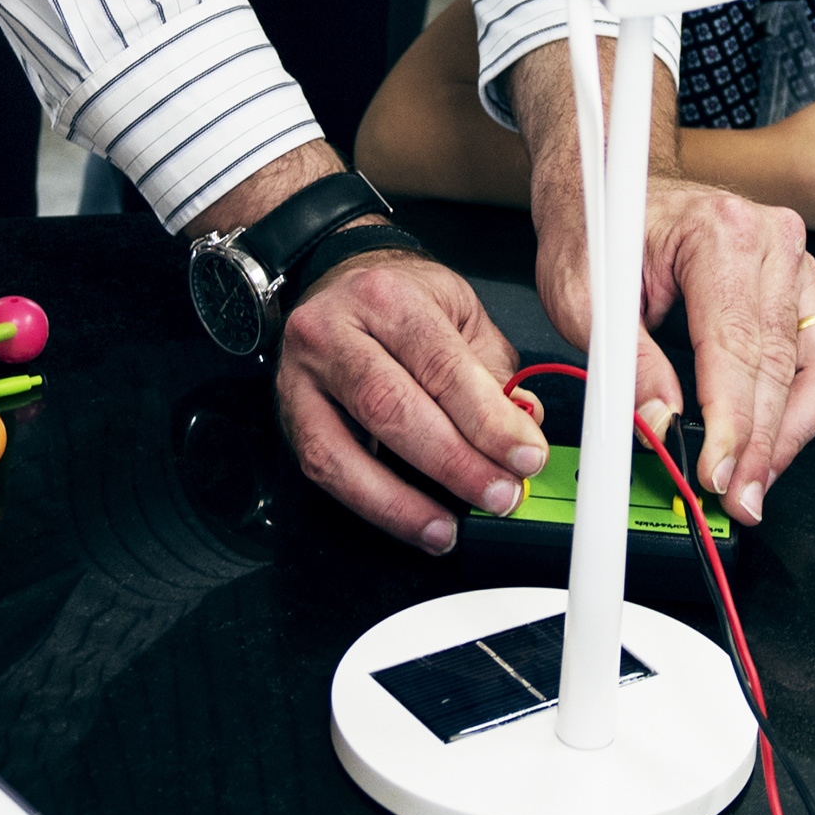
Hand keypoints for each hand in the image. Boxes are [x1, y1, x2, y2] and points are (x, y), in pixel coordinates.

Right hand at [274, 247, 551, 552]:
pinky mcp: (289, 415)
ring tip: (449, 528)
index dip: (487, 421)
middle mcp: (333, 330)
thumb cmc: (402, 302)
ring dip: (402, 501)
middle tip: (499, 495)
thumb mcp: (460, 315)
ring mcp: (301, 375)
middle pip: (391, 408)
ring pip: (341, 450)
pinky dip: (373, 505)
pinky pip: (323, 471)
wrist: (341, 287)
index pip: (441, 366)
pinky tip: (413, 522)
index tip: (525, 457)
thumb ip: (493, 373)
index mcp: (386, 296)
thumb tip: (524, 430)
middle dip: (453, 463)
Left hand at [534, 154, 814, 522]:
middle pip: (785, 366)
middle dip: (763, 445)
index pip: (739, 349)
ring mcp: (795, 260)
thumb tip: (657, 421)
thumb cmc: (596, 222)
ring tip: (755, 484)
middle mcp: (771, 241)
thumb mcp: (580, 292)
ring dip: (791, 435)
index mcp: (720, 233)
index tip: (719, 475)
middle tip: (737, 500)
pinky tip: (770, 444)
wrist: (610, 175)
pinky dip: (800, 407)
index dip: (734, 425)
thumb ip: (624, 360)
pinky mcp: (800, 282)